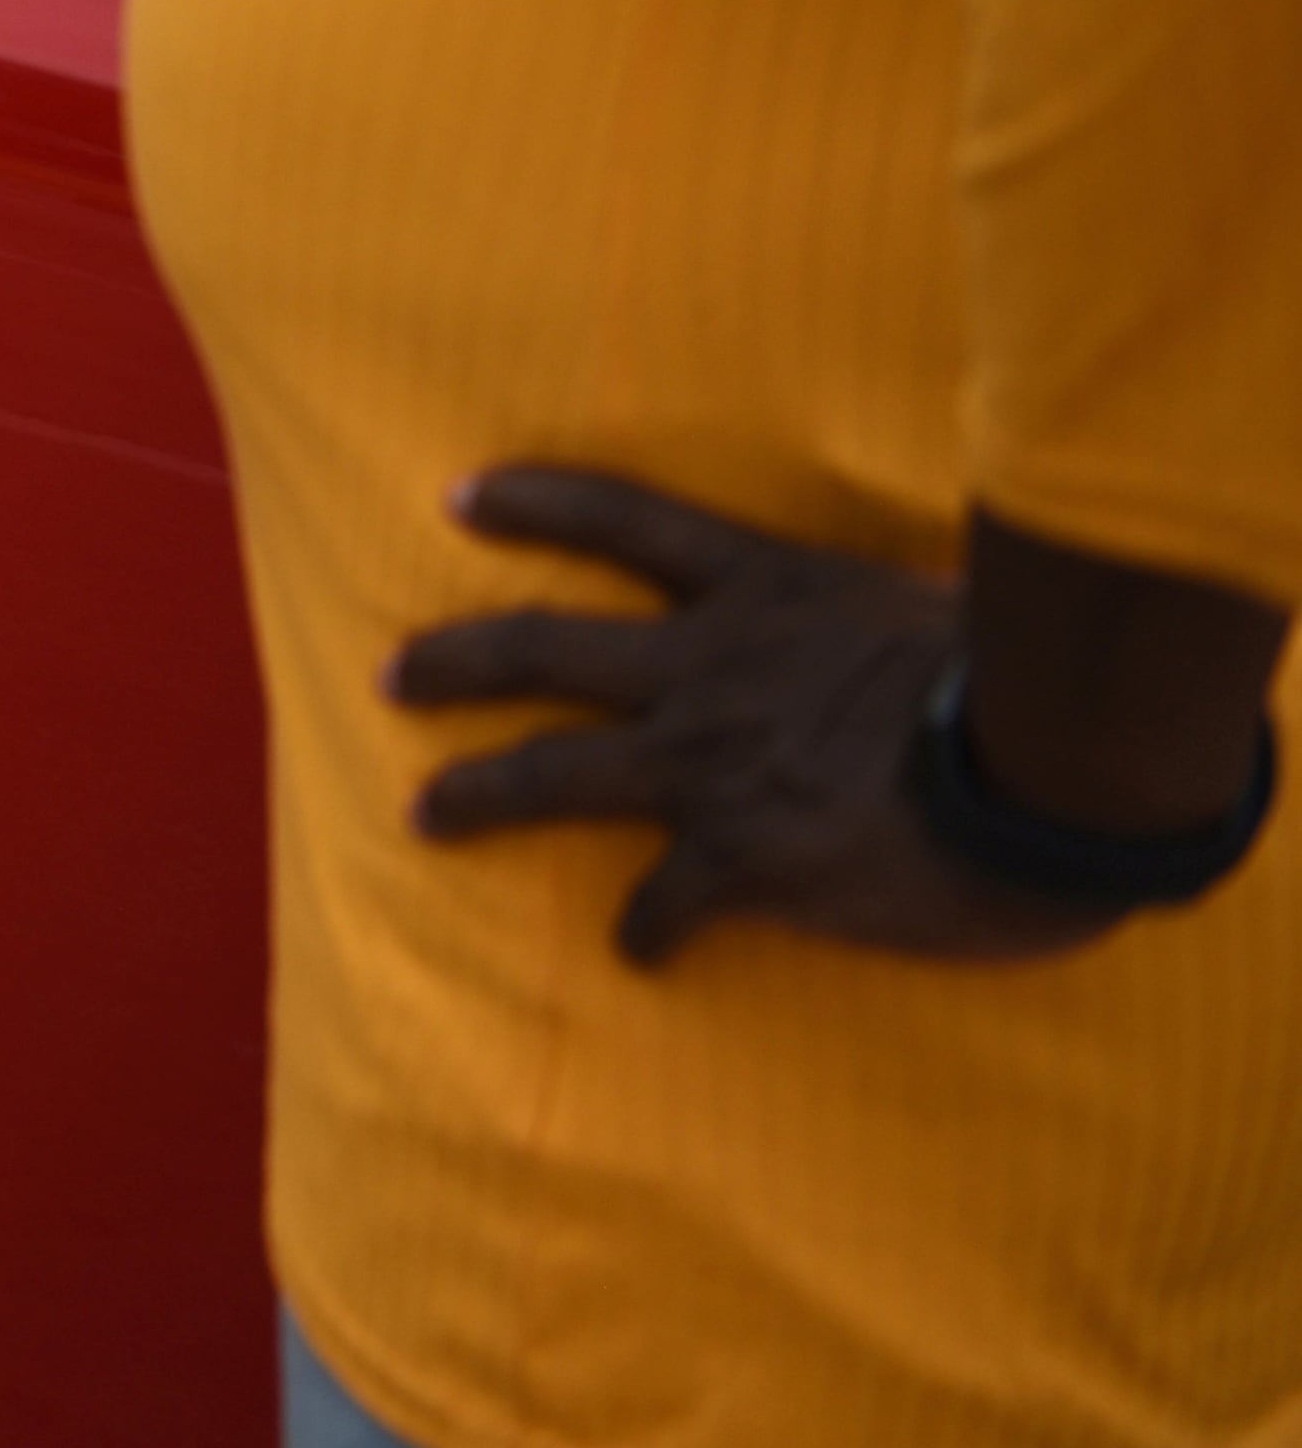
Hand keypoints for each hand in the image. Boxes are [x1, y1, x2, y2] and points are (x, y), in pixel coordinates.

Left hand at [391, 466, 1113, 968]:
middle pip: (544, 647)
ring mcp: (714, 761)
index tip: (458, 495)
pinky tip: (640, 952)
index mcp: (765, 588)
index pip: (624, 517)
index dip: (537, 501)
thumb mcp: (931, 601)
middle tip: (391, 674)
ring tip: (424, 814)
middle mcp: (712, 665)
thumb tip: (895, 621)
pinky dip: (646, 931)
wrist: (1058, 771)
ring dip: (478, 792)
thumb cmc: (1024, 679)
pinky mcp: (745, 855)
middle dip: (456, 660)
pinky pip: (664, 900)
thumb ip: (872, 613)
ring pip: (556, 771)